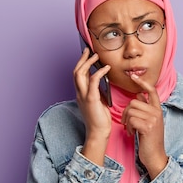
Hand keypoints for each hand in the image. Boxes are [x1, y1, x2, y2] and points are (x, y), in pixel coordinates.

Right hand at [73, 47, 111, 164]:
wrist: (98, 132)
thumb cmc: (100, 118)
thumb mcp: (98, 101)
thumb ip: (98, 90)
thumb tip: (102, 80)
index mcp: (81, 93)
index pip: (78, 74)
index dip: (81, 63)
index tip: (87, 54)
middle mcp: (79, 93)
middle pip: (76, 71)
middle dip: (82, 59)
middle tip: (89, 50)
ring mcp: (84, 96)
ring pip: (80, 74)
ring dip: (88, 63)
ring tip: (96, 56)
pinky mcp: (91, 99)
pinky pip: (93, 82)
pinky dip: (99, 72)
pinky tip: (106, 68)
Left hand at [122, 74, 167, 178]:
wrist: (155, 156)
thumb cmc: (150, 140)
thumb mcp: (149, 121)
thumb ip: (145, 108)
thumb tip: (139, 95)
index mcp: (158, 109)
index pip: (151, 90)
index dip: (142, 82)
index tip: (133, 76)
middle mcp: (157, 112)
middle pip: (134, 102)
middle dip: (126, 112)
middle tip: (127, 123)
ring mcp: (153, 119)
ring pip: (131, 110)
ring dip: (127, 121)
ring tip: (130, 129)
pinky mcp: (148, 127)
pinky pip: (131, 119)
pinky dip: (128, 127)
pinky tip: (132, 133)